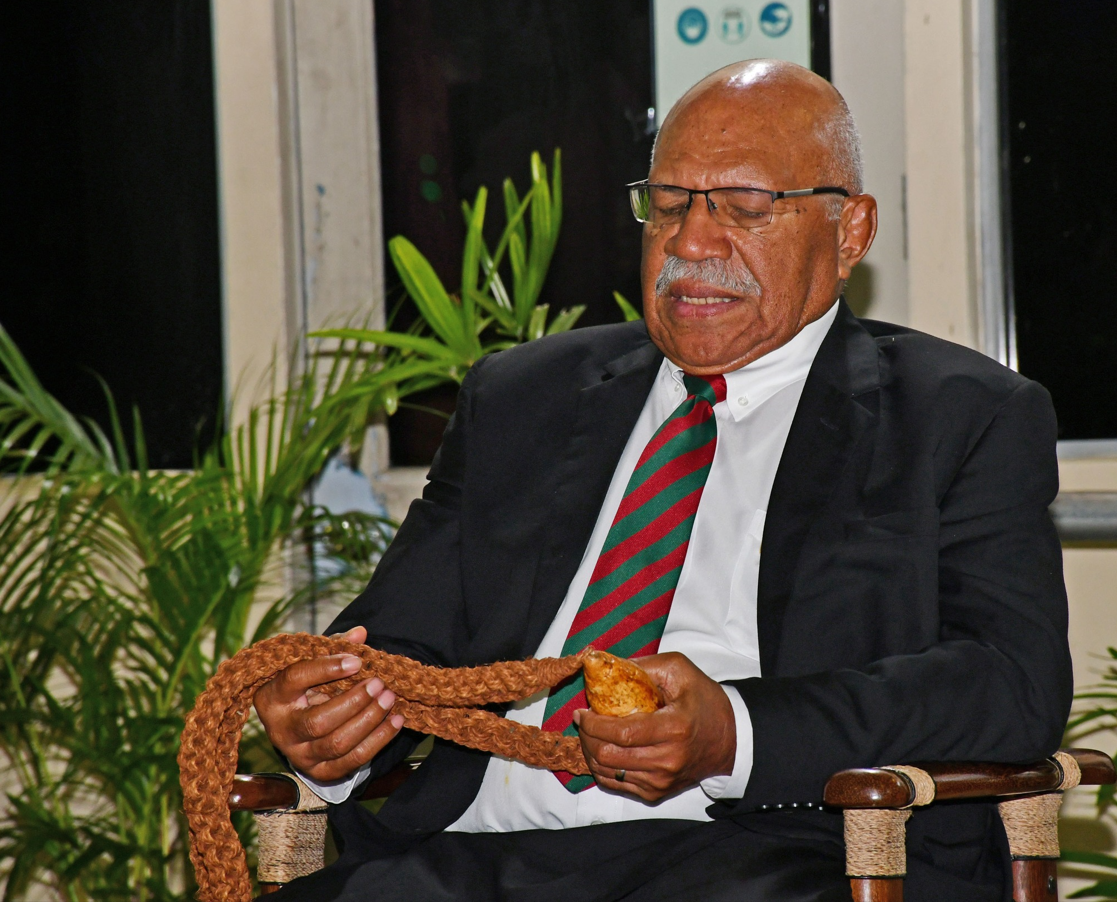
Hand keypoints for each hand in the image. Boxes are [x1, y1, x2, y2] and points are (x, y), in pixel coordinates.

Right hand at [253, 626, 404, 781]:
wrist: (296, 725)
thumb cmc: (306, 686)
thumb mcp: (312, 662)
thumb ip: (334, 646)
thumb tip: (360, 633)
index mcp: (273, 697)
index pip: (295, 679)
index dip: (325, 669)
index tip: (357, 661)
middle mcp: (281, 731)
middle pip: (318, 721)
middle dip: (354, 702)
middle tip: (379, 683)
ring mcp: (300, 755)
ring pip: (338, 744)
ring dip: (370, 720)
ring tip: (390, 699)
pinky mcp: (321, 772)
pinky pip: (353, 761)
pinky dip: (379, 740)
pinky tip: (396, 721)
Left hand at [573, 652, 734, 801]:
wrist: (730, 739)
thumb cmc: (706, 702)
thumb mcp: (681, 671)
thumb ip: (644, 666)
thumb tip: (609, 667)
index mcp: (673, 728)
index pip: (621, 733)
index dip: (594, 724)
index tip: (583, 712)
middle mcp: (667, 759)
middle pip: (609, 755)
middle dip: (587, 737)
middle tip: (584, 721)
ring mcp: (661, 780)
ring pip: (608, 773)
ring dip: (591, 752)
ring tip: (590, 734)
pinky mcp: (657, 792)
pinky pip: (617, 784)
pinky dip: (602, 768)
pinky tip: (603, 751)